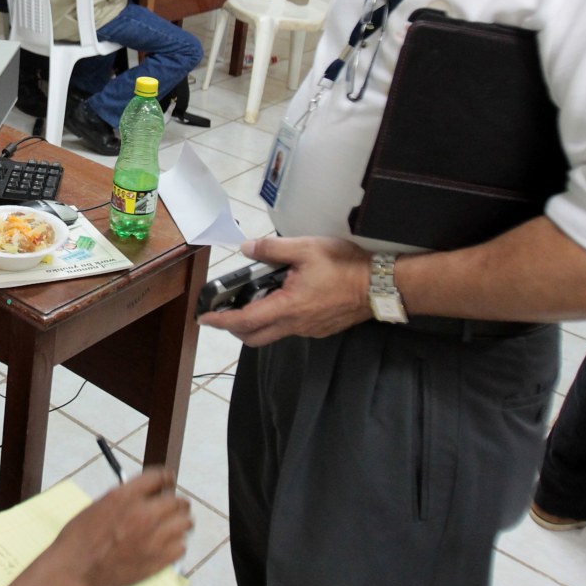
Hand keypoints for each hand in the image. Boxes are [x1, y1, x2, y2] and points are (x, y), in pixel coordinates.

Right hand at [47, 469, 190, 585]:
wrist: (76, 571)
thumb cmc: (78, 539)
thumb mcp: (98, 506)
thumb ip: (124, 498)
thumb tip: (141, 496)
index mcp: (125, 496)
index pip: (159, 477)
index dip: (165, 478)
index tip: (168, 480)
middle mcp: (143, 514)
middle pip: (177, 501)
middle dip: (176, 502)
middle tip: (172, 506)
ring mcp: (153, 539)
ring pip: (185, 524)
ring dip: (180, 522)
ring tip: (174, 526)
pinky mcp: (157, 561)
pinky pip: (181, 548)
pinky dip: (177, 545)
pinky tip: (168, 545)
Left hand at [198, 235, 373, 344]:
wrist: (381, 285)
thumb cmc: (345, 266)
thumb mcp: (306, 248)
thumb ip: (272, 249)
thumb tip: (247, 249)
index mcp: (288, 307)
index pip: (245, 321)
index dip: (221, 320)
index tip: (204, 318)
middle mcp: (296, 325)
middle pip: (254, 336)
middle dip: (233, 327)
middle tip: (223, 311)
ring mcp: (309, 329)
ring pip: (273, 333)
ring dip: (256, 322)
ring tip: (251, 299)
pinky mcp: (320, 328)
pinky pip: (290, 329)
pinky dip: (276, 319)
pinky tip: (281, 299)